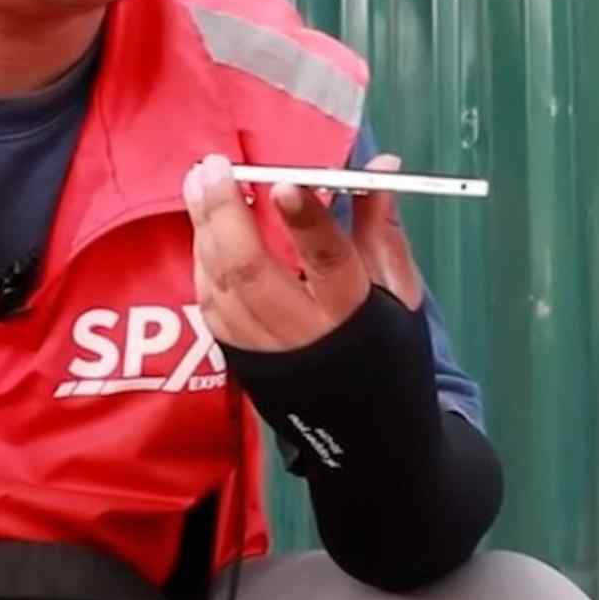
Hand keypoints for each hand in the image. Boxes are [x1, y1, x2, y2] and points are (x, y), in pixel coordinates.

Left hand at [184, 152, 424, 351]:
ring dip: (205, 231)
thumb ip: (378, 226)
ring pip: (222, 287)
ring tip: (199, 184)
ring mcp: (265, 353)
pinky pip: (211, 308)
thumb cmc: (385, 351)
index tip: (285, 181)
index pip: (328, 261)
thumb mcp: (399, 292)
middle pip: (252, 271)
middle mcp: (304, 336)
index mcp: (354, 315)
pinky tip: (205, 231)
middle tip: (213, 168)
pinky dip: (204, 263)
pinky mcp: (240, 363)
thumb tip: (381, 165)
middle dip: (225, 214)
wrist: (367, 434)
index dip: (307, 220)